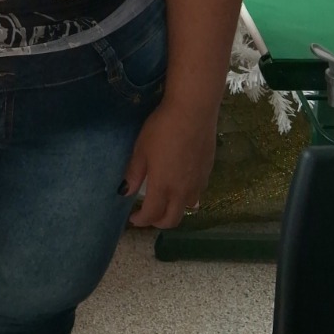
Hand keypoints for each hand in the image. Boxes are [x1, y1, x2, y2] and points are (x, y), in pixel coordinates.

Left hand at [119, 98, 216, 228]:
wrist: (193, 112)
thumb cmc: (162, 128)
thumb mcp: (141, 149)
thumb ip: (134, 173)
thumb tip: (125, 192)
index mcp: (163, 186)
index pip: (152, 215)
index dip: (141, 220)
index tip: (133, 218)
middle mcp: (183, 191)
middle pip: (173, 220)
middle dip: (158, 222)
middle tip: (148, 215)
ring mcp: (198, 183)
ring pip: (187, 208)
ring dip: (174, 210)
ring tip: (165, 200)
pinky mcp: (208, 172)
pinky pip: (197, 194)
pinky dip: (186, 197)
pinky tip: (180, 184)